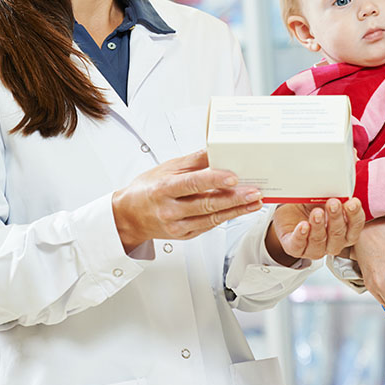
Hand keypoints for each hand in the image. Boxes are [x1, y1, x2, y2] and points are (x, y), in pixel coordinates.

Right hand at [111, 150, 261, 251]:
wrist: (129, 216)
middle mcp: (170, 210)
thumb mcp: (167, 168)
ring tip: (254, 202)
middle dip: (234, 199)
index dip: (214, 181)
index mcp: (164, 189)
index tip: (234, 178)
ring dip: (236, 211)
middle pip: (206, 204)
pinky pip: (209, 226)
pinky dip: (226, 218)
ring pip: (211, 219)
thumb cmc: (148, 189)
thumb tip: (215, 149)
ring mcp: (177, 226)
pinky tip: (240, 210)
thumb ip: (193, 161)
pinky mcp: (185, 235)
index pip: (193, 184)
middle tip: (254, 192)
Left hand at [266, 198, 364, 265]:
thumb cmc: (311, 204)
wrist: (290, 211)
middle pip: (339, 235)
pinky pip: (299, 247)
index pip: (355, 226)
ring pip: (320, 243)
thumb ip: (333, 191)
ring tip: (316, 212)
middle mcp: (332, 242)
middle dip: (336, 218)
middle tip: (333, 203)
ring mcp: (315, 248)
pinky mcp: (296, 249)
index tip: (352, 202)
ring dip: (319, 227)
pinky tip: (303, 226)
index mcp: (345, 230)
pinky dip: (301, 236)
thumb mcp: (323, 194)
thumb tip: (340, 178)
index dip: (355, 215)